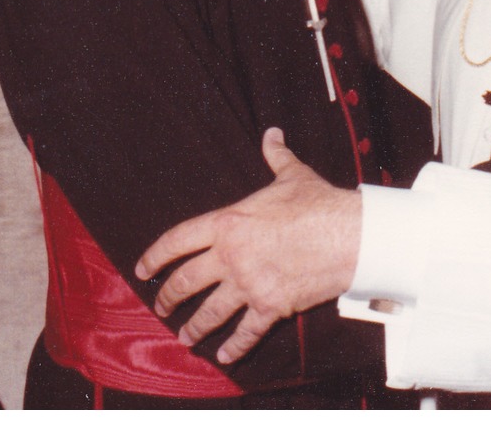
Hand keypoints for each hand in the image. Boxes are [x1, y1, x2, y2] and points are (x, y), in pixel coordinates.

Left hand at [135, 127, 360, 363]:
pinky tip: (224, 356)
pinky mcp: (269, 306)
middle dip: (168, 297)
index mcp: (228, 222)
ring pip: (209, 313)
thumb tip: (272, 134)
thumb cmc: (318, 203)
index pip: (178, 240)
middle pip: (185, 282)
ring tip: (184, 338)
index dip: (155, 255)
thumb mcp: (292, 176)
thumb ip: (276, 156)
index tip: (142, 269)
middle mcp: (230, 256)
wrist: (347, 235)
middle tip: (160, 307)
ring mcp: (248, 284)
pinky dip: (233, 347)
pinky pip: (245, 332)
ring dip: (194, 328)